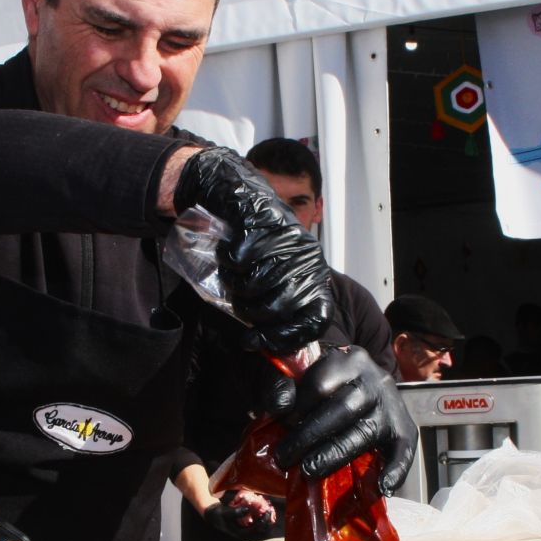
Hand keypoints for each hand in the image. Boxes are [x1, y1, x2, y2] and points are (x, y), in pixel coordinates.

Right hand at [173, 146, 331, 351]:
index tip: (258, 341)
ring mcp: (286, 240)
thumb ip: (273, 308)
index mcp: (315, 272)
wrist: (235, 193)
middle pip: (278, 308)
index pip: (315, 317)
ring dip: (234, 284)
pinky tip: (229, 251)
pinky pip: (237, 262)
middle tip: (239, 299)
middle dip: (250, 311)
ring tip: (234, 271)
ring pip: (253, 286)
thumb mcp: (270, 275)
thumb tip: (263, 346)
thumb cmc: (253, 241)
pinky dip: (225, 261)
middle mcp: (308, 257)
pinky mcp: (262, 224)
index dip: (287, 336)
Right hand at [202, 492, 279, 540]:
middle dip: (267, 521)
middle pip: (260, 530)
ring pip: (259, 526)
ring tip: (269, 508)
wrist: (212, 515)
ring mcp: (244, 530)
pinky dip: (260, 516)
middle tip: (271, 510)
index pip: (256, 529)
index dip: (263, 521)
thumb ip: (235, 512)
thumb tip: (247, 509)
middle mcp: (244, 533)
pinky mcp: (245, 525)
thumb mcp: (224, 513)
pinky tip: (262, 508)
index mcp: (239, 534)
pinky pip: (256, 522)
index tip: (268, 512)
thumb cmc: (217, 515)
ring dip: (265, 519)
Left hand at [265, 348, 417, 491]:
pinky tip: (383, 487)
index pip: (321, 384)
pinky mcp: (404, 428)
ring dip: (335, 455)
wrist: (363, 381)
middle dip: (310, 436)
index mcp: (348, 360)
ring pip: (365, 432)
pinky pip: (404, 450)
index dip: (298, 407)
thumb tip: (279, 408)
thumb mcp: (299, 371)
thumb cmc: (324, 380)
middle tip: (285, 457)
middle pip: (343, 409)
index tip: (281, 423)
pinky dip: (397, 470)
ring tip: (309, 471)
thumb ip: (282, 382)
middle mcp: (375, 380)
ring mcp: (392, 405)